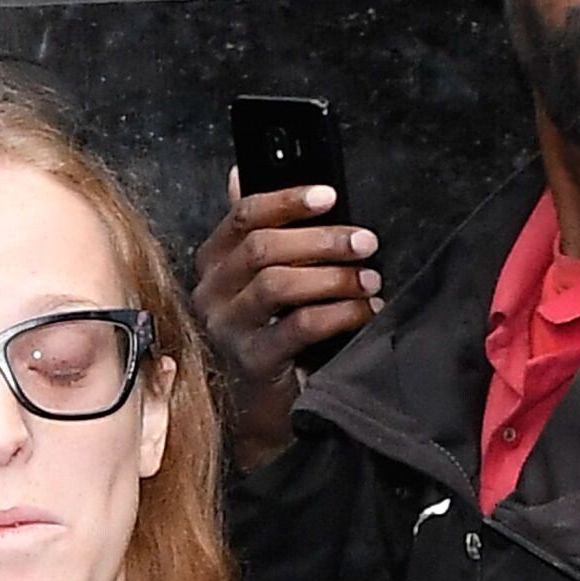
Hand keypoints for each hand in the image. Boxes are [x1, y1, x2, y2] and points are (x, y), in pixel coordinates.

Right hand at [191, 171, 381, 467]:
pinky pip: (298, 326)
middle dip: (321, 240)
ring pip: (276, 284)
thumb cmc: (273, 334)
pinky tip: (363, 311)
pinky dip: (339, 313)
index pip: (241, 218)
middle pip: (261, 249)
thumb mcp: (264, 278)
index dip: (287, 200)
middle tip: (365, 242)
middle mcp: (210, 295)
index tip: (330, 196)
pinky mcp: (250, 362)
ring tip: (369, 280)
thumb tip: (239, 171)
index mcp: (213, 266)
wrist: (265, 409)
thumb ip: (255, 230)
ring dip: (333, 277)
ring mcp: (225, 330)